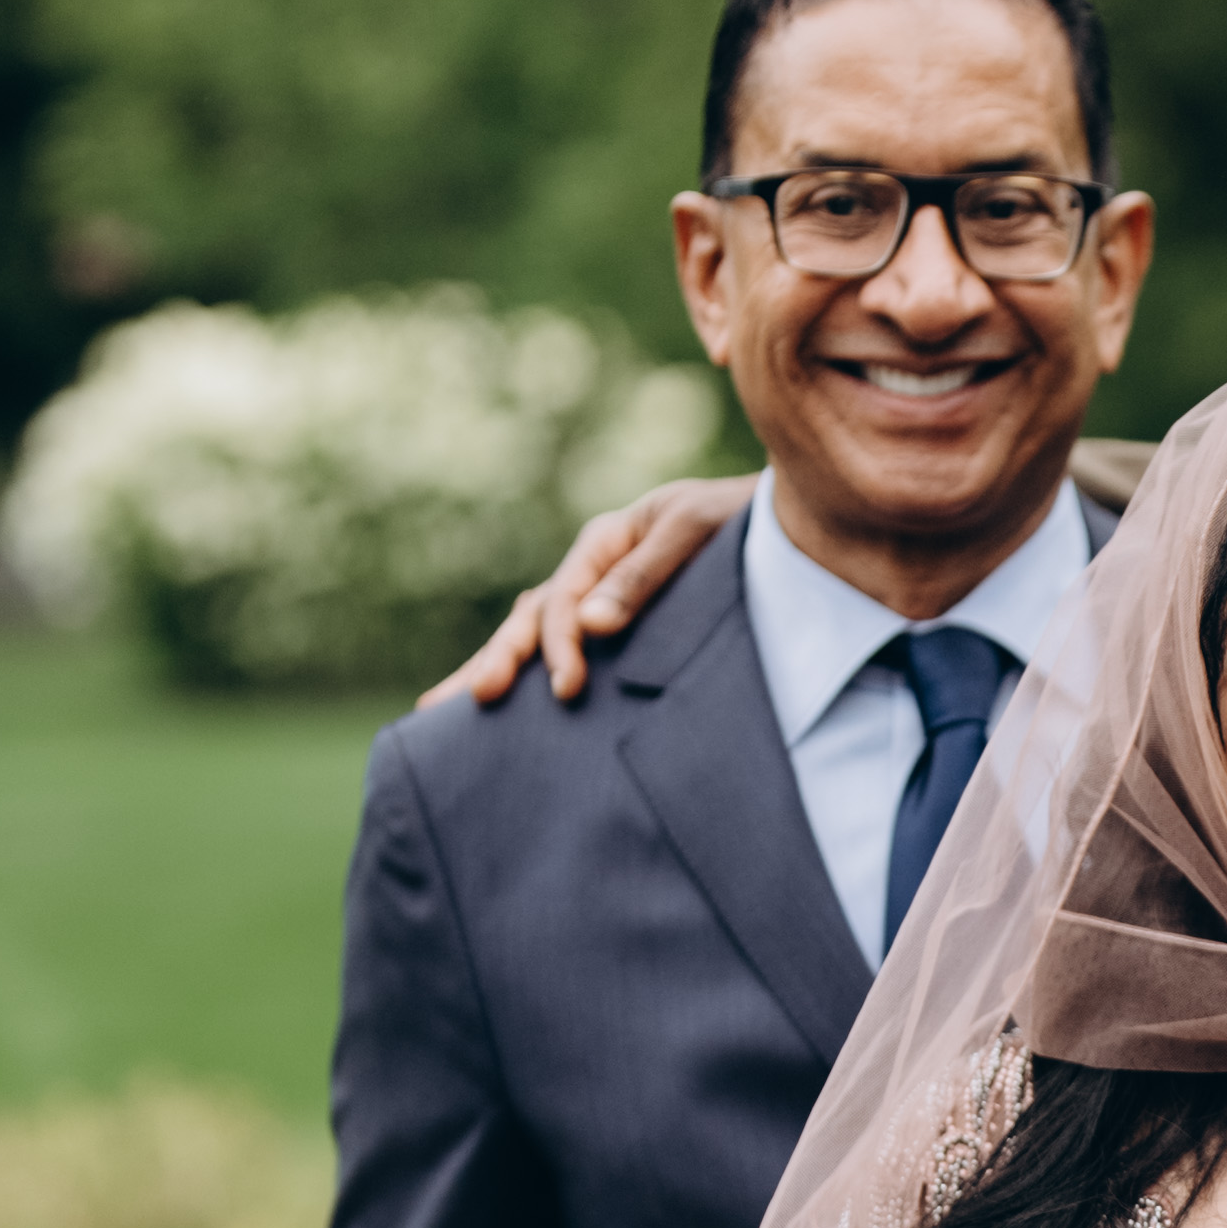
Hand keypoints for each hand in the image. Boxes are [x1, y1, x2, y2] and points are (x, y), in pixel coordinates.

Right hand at [426, 472, 751, 706]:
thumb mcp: (696, 532)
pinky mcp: (616, 622)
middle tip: (474, 699)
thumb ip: (644, 575)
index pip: (563, 599)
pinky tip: (498, 701)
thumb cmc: (743, 521)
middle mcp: (593, 570)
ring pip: (534, 631)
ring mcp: (599, 596)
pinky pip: (562, 644)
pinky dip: (528, 668)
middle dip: (501, 658)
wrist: (784, 523)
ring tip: (442, 707)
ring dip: (497, 665)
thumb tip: (591, 625)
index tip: (565, 689)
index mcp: (606, 541)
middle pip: (533, 616)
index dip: (559, 645)